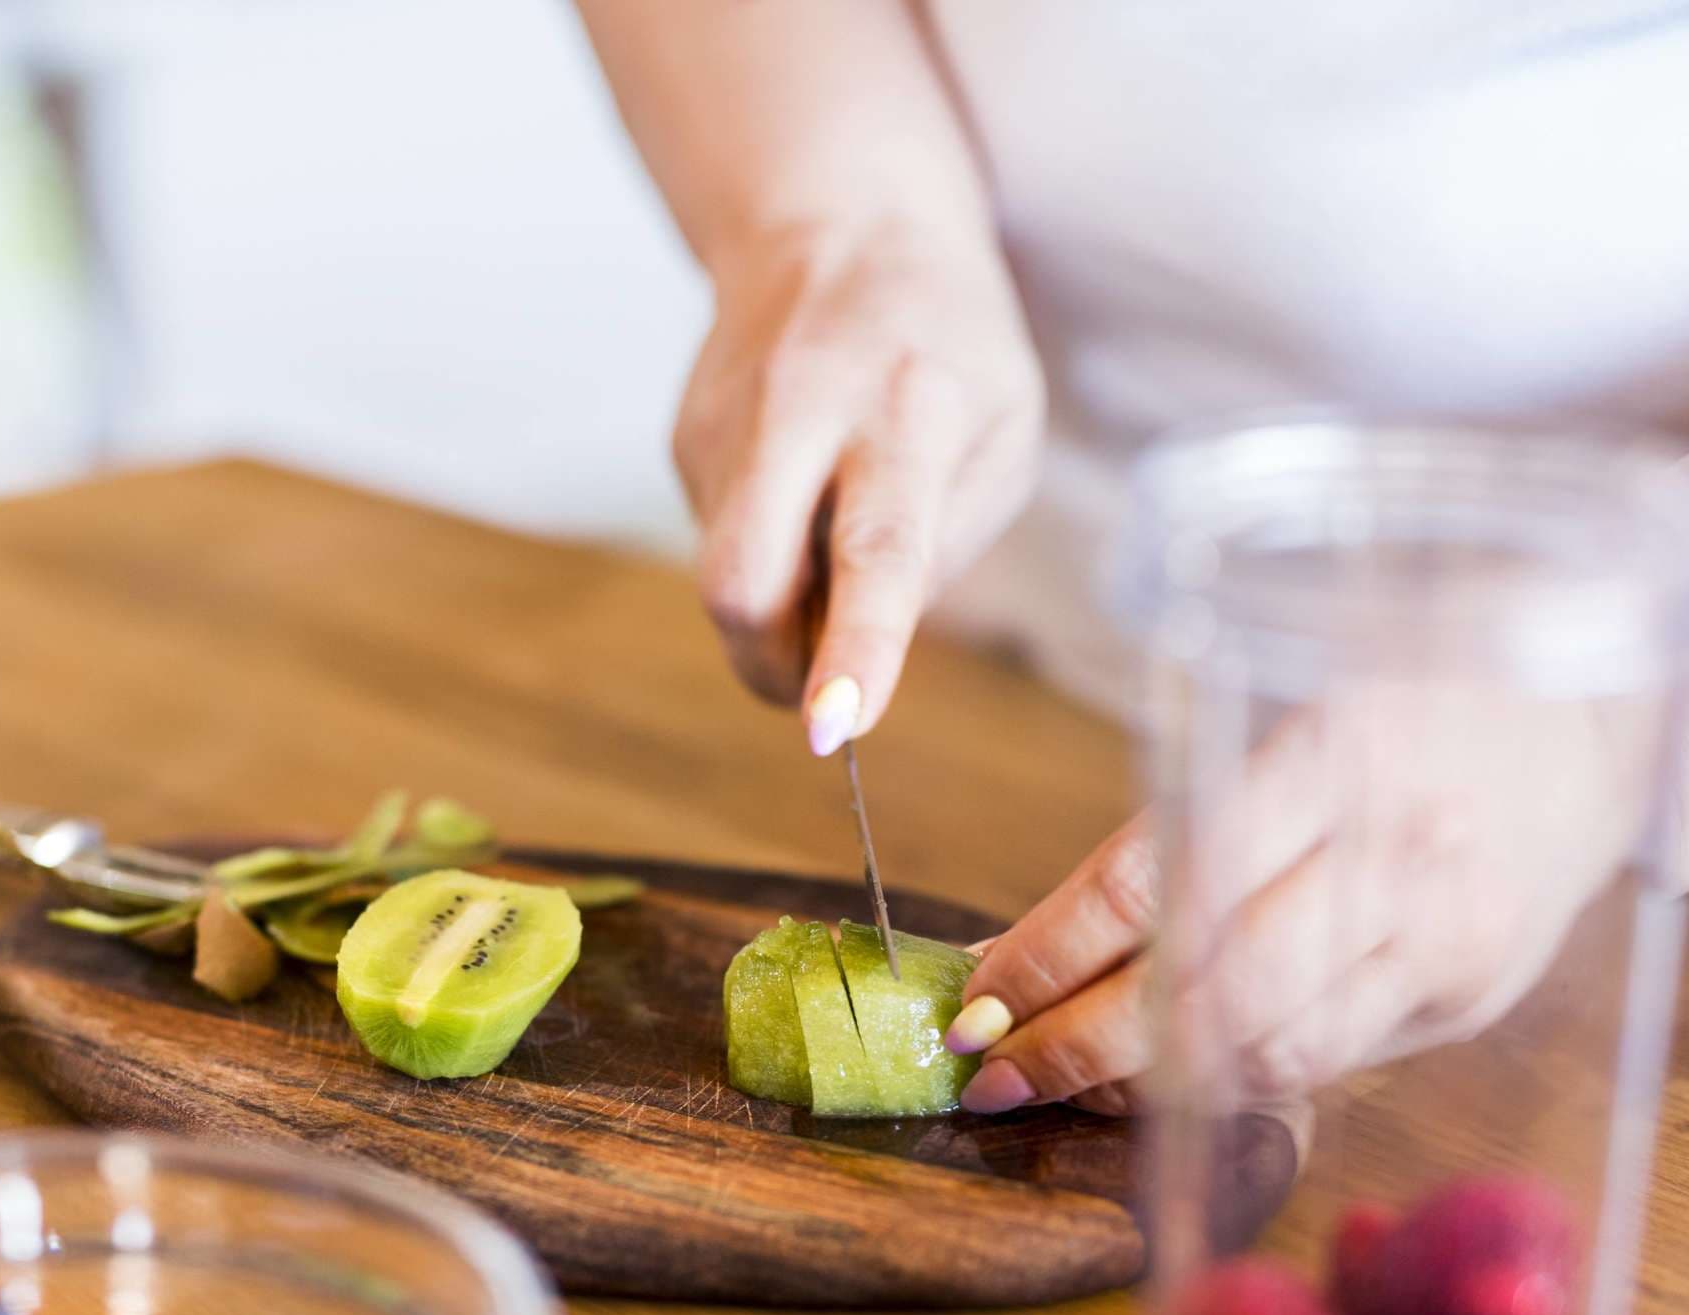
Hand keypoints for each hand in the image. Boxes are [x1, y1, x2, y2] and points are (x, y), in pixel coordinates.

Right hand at [674, 222, 1043, 751]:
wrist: (833, 215)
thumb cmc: (945, 338)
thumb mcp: (1005, 426)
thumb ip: (950, 541)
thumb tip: (865, 641)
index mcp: (905, 410)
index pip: (877, 549)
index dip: (856, 648)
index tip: (835, 725)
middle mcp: (797, 414)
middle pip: (740, 580)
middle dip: (769, 664)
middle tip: (817, 688)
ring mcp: (723, 428)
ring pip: (723, 578)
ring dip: (779, 606)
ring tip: (830, 535)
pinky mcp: (683, 442)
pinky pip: (724, 544)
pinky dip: (767, 554)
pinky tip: (799, 489)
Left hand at [945, 691, 1657, 1111]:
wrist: (1593, 730)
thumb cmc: (1408, 707)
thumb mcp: (1292, 709)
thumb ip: (1184, 819)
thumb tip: (1034, 941)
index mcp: (1325, 752)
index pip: (1155, 878)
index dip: (1049, 955)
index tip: (973, 1003)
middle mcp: (1388, 850)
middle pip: (1202, 986)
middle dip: (1077, 1046)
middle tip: (990, 1074)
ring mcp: (1438, 934)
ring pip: (1263, 1044)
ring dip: (1141, 1084)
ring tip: (1059, 1084)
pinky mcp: (1466, 996)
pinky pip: (1325, 1061)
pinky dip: (1227, 1081)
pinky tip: (1160, 1085)